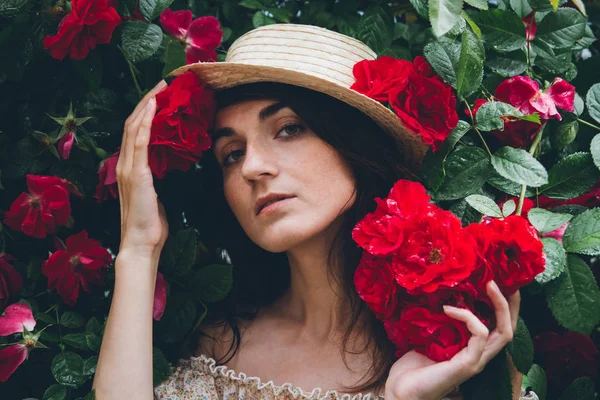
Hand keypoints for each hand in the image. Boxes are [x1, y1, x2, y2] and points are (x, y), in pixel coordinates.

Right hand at [116, 80, 169, 259]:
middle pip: (132, 122)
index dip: (146, 111)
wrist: (141, 243)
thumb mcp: (155, 194)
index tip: (161, 94)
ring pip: (133, 127)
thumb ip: (156, 178)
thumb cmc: (150, 223)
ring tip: (161, 87)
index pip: (135, 131)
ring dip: (148, 104)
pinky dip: (146, 122)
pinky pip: (139, 142)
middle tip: (164, 82)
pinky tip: (154, 107)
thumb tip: (167, 166)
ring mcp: (128, 168)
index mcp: (130, 168)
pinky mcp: (136, 175)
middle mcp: (125, 164)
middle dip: (148, 100)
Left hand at [384, 280, 520, 399]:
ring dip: (499, 305)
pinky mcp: (468, 365)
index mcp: (472, 350)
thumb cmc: (412, 366)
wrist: (401, 389)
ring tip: (488, 284)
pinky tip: (447, 310)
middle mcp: (479, 356)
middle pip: (509, 329)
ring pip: (504, 332)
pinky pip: (480, 335)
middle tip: (503, 280)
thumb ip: (442, 322)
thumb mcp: (430, 336)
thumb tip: (442, 296)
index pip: (498, 328)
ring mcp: (476, 362)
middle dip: (511, 304)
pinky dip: (468, 317)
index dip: (503, 306)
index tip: (497, 282)